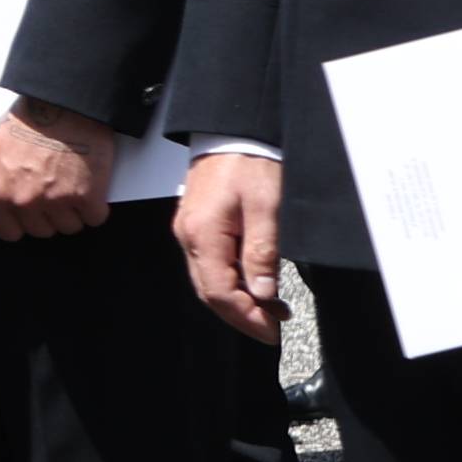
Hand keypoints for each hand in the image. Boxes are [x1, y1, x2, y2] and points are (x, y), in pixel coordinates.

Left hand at [0, 95, 115, 239]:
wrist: (64, 105)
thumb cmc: (24, 122)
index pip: (9, 232)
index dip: (20, 222)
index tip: (28, 208)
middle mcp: (25, 202)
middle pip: (41, 231)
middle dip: (47, 215)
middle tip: (52, 188)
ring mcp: (56, 201)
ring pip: (68, 227)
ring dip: (72, 212)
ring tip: (70, 184)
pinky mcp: (87, 196)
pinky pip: (94, 218)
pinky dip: (95, 208)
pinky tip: (90, 187)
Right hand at [177, 150, 283, 337]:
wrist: (232, 130)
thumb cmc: (250, 161)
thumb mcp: (268, 206)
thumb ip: (263, 252)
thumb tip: (263, 291)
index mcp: (203, 234)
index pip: (220, 292)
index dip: (246, 317)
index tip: (271, 331)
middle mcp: (189, 236)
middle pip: (209, 292)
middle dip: (241, 315)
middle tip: (273, 328)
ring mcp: (190, 231)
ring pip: (209, 280)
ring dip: (239, 300)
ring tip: (272, 309)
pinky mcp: (197, 225)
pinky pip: (211, 264)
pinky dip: (232, 281)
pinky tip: (255, 283)